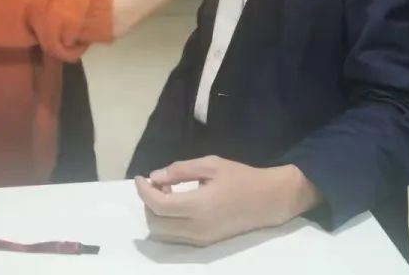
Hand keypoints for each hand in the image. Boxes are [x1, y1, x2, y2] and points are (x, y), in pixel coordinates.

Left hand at [135, 157, 319, 246]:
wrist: (268, 201)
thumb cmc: (241, 178)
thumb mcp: (211, 165)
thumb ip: (181, 170)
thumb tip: (155, 176)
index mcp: (198, 206)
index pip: (158, 204)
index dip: (143, 191)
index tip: (140, 177)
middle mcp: (196, 228)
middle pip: (155, 223)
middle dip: (148, 202)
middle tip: (156, 183)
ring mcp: (200, 239)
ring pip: (163, 233)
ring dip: (156, 213)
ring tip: (166, 192)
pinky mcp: (204, 243)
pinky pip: (175, 237)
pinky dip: (167, 222)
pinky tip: (177, 204)